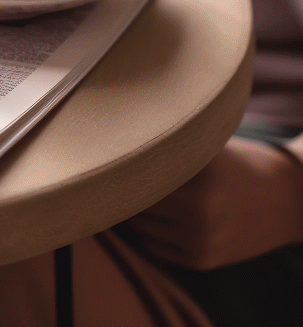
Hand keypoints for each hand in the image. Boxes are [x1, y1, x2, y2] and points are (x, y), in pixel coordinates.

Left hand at [126, 136, 302, 269]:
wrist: (289, 201)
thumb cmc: (240, 163)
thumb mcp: (210, 146)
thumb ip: (172, 145)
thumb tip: (119, 135)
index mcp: (201, 171)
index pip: (139, 168)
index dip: (121, 161)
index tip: (110, 154)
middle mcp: (200, 207)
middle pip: (135, 196)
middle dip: (125, 186)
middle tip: (117, 174)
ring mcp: (201, 237)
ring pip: (140, 222)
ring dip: (135, 209)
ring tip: (140, 193)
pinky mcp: (201, 260)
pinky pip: (153, 245)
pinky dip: (149, 231)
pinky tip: (158, 216)